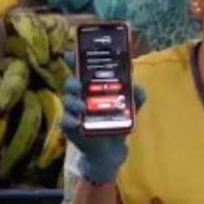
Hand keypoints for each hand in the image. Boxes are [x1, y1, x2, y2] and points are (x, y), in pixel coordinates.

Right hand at [60, 54, 145, 182]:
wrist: (112, 149)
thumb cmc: (117, 121)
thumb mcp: (132, 106)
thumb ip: (137, 95)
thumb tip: (138, 87)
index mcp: (91, 88)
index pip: (80, 70)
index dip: (74, 60)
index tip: (70, 54)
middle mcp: (80, 97)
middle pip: (70, 84)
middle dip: (72, 82)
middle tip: (79, 86)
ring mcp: (73, 112)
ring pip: (66, 101)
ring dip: (72, 102)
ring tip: (82, 107)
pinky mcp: (70, 128)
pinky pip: (65, 122)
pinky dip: (70, 121)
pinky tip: (77, 123)